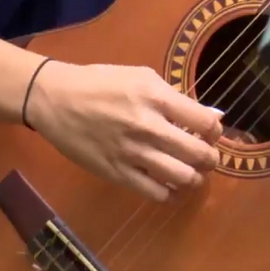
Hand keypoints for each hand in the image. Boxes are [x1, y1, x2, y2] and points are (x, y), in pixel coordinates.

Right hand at [29, 62, 222, 200]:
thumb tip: (209, 116)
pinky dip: (170, 194)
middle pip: (199, 154)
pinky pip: (155, 194)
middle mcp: (147, 127)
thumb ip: (174, 97)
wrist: (54, 100)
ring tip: (192, 174)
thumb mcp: (140, 76)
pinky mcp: (116, 173)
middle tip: (207, 158)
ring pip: (182, 178)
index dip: (215, 130)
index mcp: (155, 97)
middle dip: (211, 159)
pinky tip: (170, 187)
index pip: (205, 122)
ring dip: (195, 178)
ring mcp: (132, 153)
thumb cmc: (99, 83)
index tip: (209, 132)